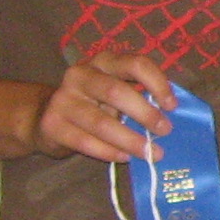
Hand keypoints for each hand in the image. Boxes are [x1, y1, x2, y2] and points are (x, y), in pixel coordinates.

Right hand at [31, 51, 175, 161]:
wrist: (47, 116)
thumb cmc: (95, 103)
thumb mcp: (116, 90)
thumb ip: (139, 95)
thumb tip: (171, 114)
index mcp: (104, 62)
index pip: (135, 64)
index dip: (157, 83)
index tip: (172, 106)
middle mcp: (81, 75)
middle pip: (116, 92)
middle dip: (145, 114)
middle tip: (164, 131)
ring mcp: (63, 99)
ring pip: (101, 122)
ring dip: (130, 140)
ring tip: (150, 153)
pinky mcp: (52, 124)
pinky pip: (85, 141)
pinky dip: (109, 152)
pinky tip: (125, 157)